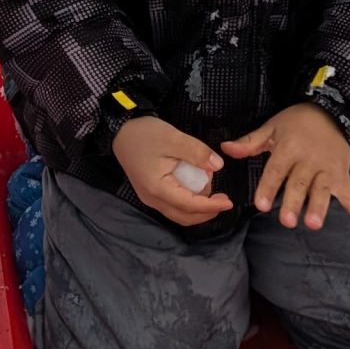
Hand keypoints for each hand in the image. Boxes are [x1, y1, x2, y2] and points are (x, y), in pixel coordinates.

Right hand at [111, 114, 233, 226]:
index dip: (211, 206)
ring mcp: (150, 198)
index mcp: (158, 188)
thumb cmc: (144, 134)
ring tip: (209, 189)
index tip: (229, 202)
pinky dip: (187, 203)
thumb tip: (218, 165)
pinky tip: (195, 187)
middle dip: (206, 212)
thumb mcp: (173, 138)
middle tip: (222, 199)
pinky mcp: (150, 193)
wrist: (121, 131)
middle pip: (184, 217)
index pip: (189, 205)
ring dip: (197, 208)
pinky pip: (172, 206)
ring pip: (178, 214)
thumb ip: (196, 152)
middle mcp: (152, 199)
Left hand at [223, 104, 349, 233]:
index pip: (276, 170)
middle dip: (294, 202)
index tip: (261, 205)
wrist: (333, 112)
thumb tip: (226, 149)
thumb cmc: (297, 123)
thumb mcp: (273, 127)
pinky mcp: (342, 177)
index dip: (268, 187)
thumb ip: (251, 142)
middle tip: (287, 221)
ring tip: (314, 223)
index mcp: (289, 148)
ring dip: (320, 207)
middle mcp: (310, 160)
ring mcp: (328, 170)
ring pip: (323, 191)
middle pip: (300, 183)